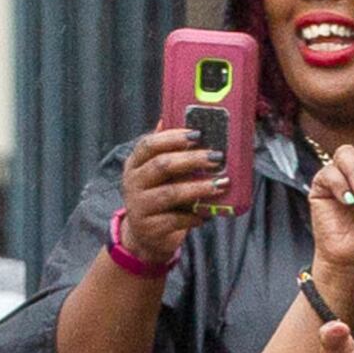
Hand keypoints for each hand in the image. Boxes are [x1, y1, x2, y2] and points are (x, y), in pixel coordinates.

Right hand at [114, 124, 231, 269]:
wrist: (144, 235)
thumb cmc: (157, 195)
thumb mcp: (156, 171)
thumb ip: (166, 148)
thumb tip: (173, 116)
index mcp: (134, 163)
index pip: (149, 145)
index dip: (173, 138)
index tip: (198, 134)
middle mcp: (133, 183)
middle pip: (161, 166)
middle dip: (192, 160)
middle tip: (216, 158)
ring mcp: (139, 206)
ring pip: (170, 193)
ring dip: (198, 188)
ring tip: (220, 184)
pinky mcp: (150, 228)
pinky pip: (176, 219)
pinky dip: (195, 215)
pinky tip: (208, 212)